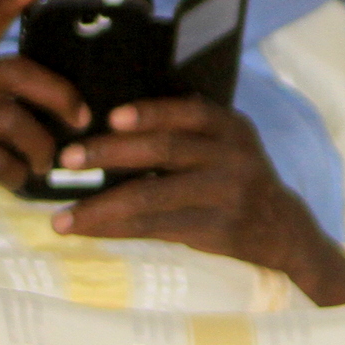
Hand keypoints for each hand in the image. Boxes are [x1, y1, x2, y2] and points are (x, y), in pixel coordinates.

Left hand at [50, 96, 344, 306]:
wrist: (282, 229)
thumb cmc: (235, 179)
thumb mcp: (228, 146)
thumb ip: (189, 133)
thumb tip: (111, 124)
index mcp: (232, 129)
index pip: (191, 112)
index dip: (151, 113)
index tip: (111, 116)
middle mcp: (233, 159)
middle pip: (165, 151)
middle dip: (112, 152)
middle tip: (70, 157)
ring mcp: (226, 197)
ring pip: (154, 197)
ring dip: (102, 207)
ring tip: (62, 216)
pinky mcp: (216, 231)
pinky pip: (156, 229)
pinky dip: (117, 230)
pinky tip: (89, 231)